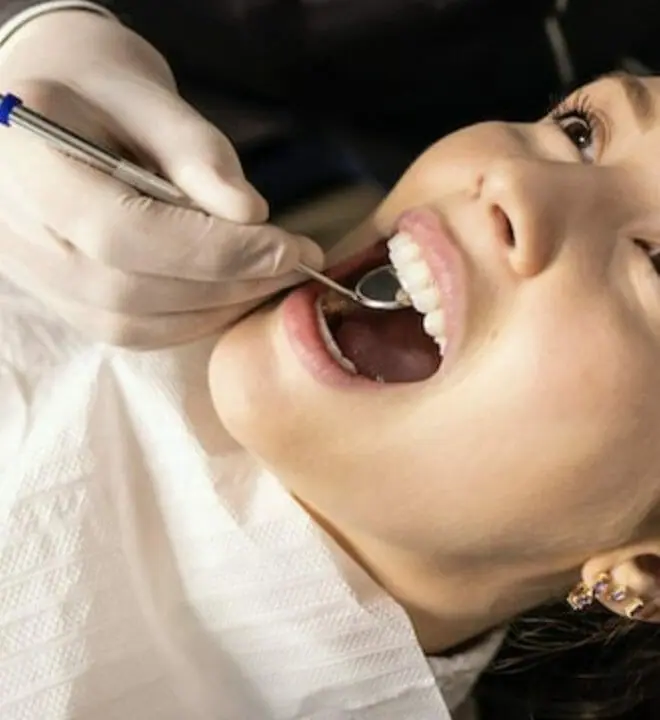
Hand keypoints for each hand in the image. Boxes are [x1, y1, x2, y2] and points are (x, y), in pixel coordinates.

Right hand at [0, 11, 322, 346]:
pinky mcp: (65, 300)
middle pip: (131, 288)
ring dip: (217, 308)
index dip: (216, 250)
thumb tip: (250, 214)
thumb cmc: (100, 89)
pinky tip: (234, 292)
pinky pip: (133, 330)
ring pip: (134, 322)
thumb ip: (196, 152)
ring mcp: (37, 275)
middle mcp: (20, 231)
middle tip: (297, 266)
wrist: (53, 110)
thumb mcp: (147, 97)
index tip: (290, 248)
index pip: (124, 231)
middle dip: (229, 283)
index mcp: (24, 163)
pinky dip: (194, 320)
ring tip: (273, 277)